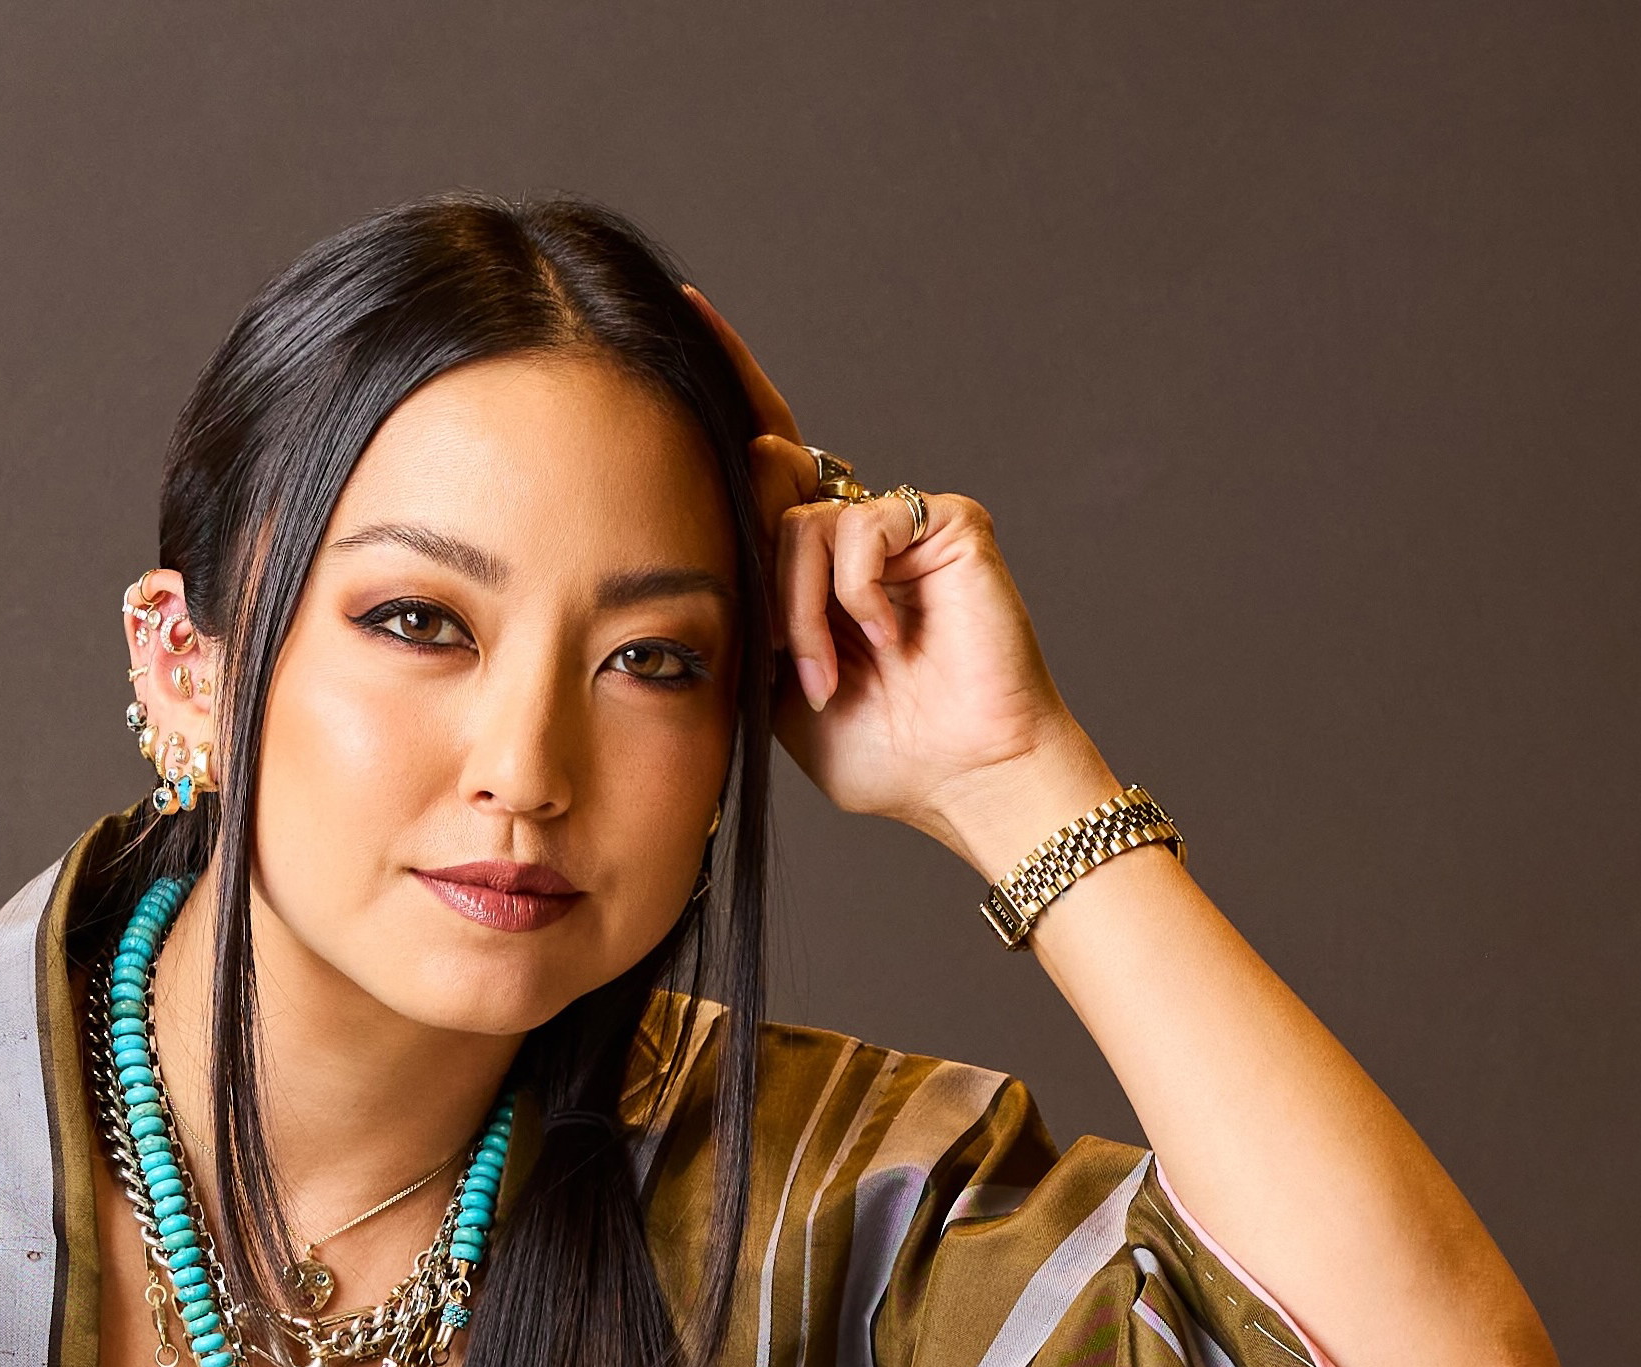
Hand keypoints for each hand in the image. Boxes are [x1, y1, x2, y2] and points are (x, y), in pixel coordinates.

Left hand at [687, 288, 1116, 878]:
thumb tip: (731, 496)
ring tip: (831, 675)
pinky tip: (885, 639)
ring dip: (800, 610)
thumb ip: (745, 603)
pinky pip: (859, 530)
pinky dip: (853, 596)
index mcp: (814, 562)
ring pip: (800, 522)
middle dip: (760, 575)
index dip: (727, 385)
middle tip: (787, 653)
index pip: (762, 461)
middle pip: (768, 478)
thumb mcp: (774, 685)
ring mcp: (902, 522)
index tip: (681, 312)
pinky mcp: (946, 522)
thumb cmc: (878, 748)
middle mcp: (856, 527)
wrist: (959, 780)